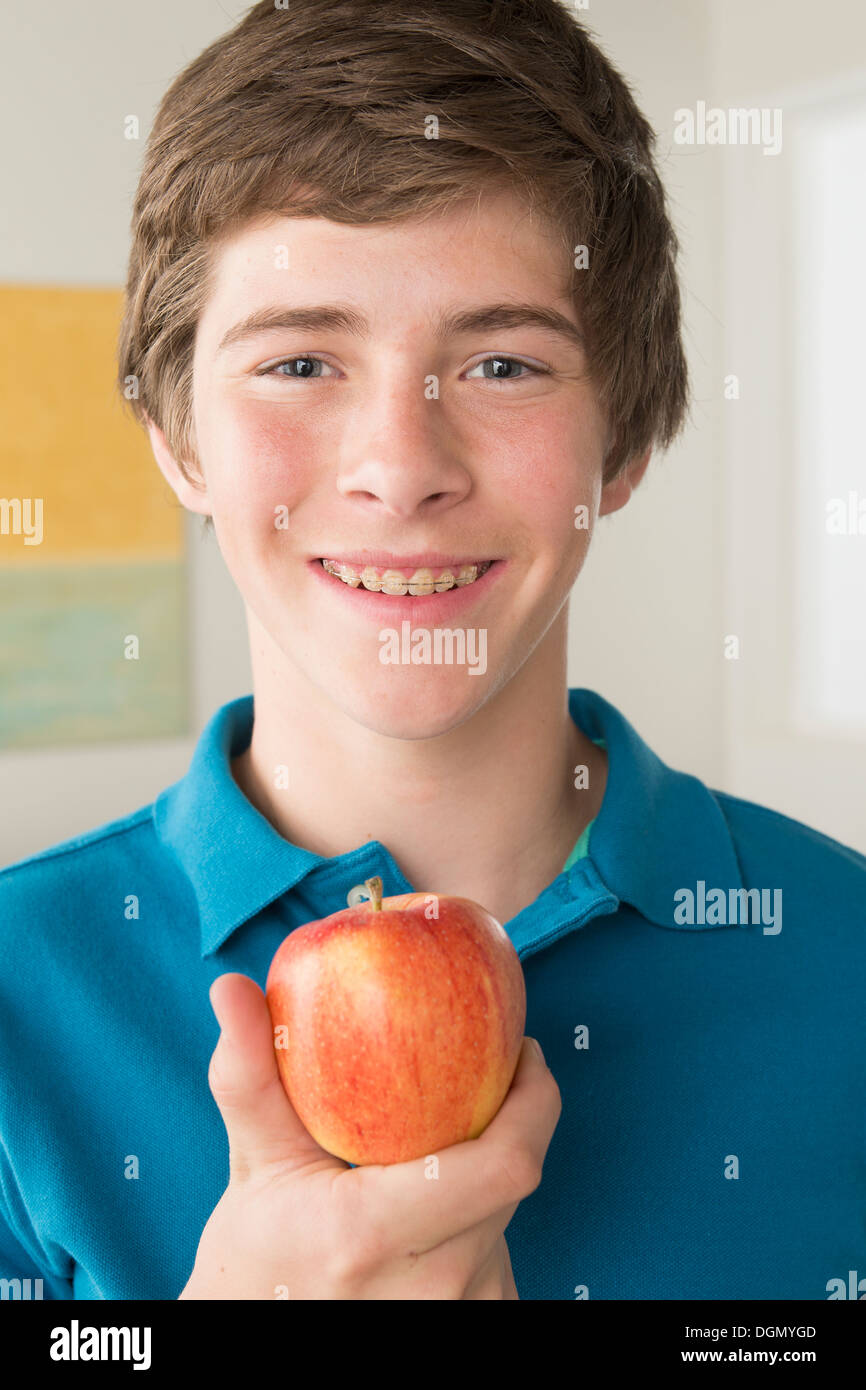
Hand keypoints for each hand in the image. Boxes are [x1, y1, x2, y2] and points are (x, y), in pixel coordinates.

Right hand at [179, 973, 560, 1299]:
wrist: (254, 1343)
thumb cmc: (255, 1256)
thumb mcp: (253, 1165)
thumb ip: (249, 1074)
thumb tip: (230, 986)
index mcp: (371, 1235)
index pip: (506, 1165)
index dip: (536, 1100)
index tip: (523, 1054)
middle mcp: (429, 1289)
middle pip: (511, 1185)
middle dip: (505, 1126)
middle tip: (480, 1085)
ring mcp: (460, 1320)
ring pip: (507, 1224)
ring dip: (484, 1182)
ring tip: (433, 1162)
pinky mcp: (480, 1332)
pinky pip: (498, 1263)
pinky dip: (476, 1231)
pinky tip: (434, 1222)